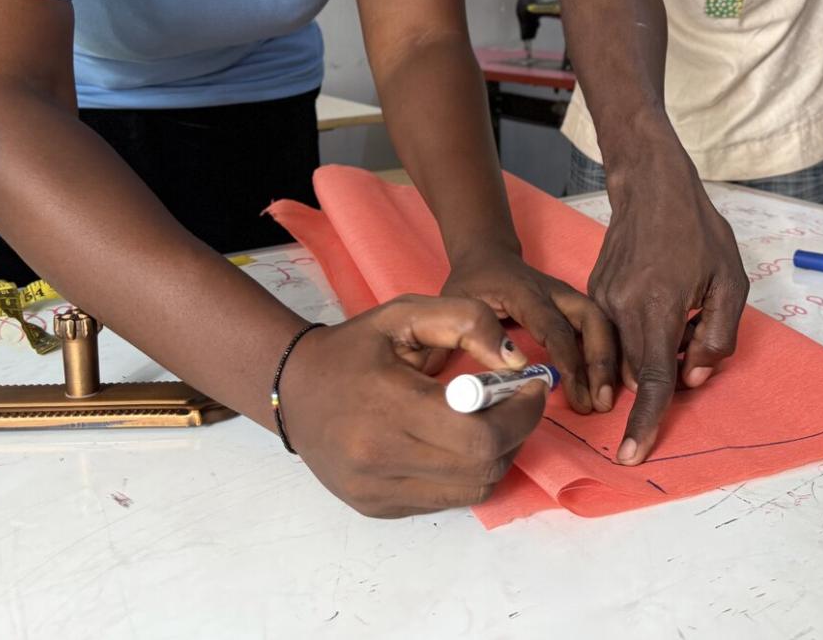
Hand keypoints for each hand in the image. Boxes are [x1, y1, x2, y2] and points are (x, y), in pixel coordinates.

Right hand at [279, 295, 547, 517]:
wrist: (290, 389)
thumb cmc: (353, 348)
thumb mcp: (405, 314)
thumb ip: (467, 323)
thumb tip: (515, 363)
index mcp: (387, 406)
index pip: (480, 434)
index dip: (520, 414)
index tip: (532, 385)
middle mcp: (379, 459)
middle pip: (483, 467)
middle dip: (516, 432)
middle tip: (517, 403)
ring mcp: (377, 491)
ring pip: (471, 490)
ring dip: (496, 456)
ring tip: (488, 422)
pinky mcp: (376, 508)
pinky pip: (444, 500)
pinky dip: (464, 473)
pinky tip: (454, 443)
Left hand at [442, 247, 617, 413]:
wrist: (488, 256)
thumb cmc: (472, 282)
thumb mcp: (456, 303)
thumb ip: (464, 336)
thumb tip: (473, 383)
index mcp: (525, 293)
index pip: (554, 327)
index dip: (569, 361)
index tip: (577, 395)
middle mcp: (554, 292)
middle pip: (592, 320)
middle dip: (602, 362)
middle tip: (601, 403)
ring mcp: (568, 297)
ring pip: (603, 322)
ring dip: (611, 360)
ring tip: (607, 399)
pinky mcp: (575, 305)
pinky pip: (601, 326)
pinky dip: (612, 354)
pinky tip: (613, 383)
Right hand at [592, 163, 747, 465]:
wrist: (651, 187)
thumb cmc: (696, 231)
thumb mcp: (730, 281)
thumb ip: (717, 335)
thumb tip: (694, 377)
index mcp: (659, 306)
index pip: (650, 380)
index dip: (645, 422)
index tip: (633, 455)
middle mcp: (621, 308)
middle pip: (633, 374)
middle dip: (660, 377)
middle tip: (693, 338)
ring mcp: (601, 301)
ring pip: (617, 358)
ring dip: (645, 358)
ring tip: (677, 316)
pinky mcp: (592, 294)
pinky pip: (609, 336)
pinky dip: (632, 339)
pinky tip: (656, 305)